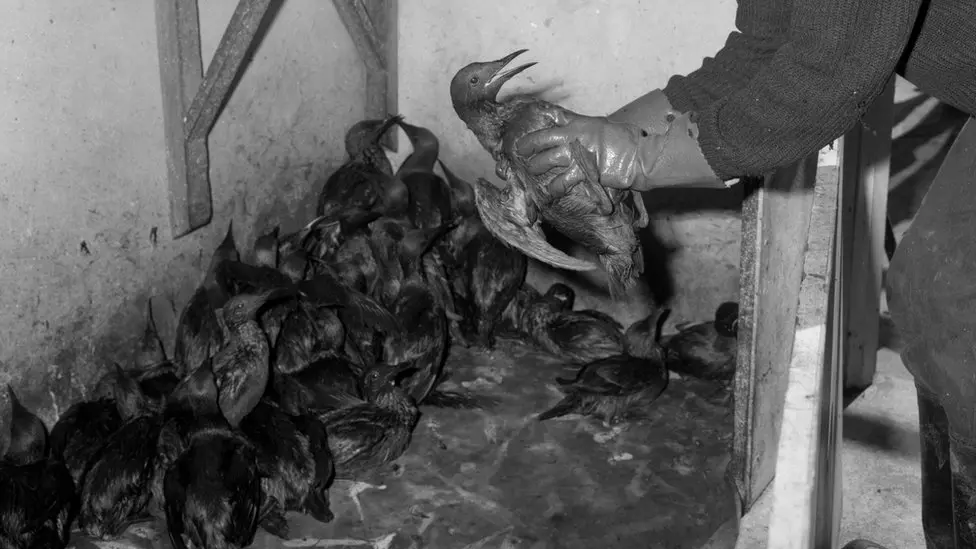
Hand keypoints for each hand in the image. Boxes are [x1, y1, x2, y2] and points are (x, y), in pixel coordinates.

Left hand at [507, 109, 660, 196]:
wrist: (640, 156)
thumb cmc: (626, 140)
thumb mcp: (603, 125)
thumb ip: (585, 126)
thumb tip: (571, 124)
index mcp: (579, 124)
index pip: (553, 118)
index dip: (537, 124)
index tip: (527, 132)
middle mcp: (574, 136)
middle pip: (543, 139)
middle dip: (529, 146)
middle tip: (521, 152)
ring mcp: (577, 154)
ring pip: (547, 160)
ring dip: (537, 167)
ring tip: (532, 171)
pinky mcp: (583, 172)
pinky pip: (561, 181)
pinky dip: (553, 188)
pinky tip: (549, 193)